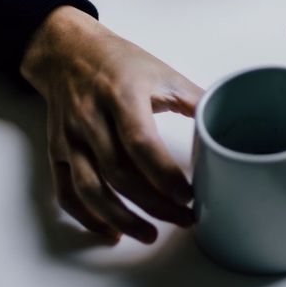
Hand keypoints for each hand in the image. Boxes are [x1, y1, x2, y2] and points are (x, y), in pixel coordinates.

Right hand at [20, 6, 202, 242]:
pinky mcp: (57, 151)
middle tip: (184, 218)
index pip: (141, 143)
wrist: (67, 51)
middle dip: (154, 204)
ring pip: (90, 189)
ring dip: (121, 218)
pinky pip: (66, 192)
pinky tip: (111, 231)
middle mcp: (91, 119)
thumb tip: (228, 122)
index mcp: (122, 96)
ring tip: (151, 234)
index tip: (189, 195)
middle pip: (119, 173)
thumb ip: (195, 99)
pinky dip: (87, 217)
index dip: (165, 175)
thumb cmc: (120, 62)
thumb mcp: (163, 72)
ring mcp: (70, 138)